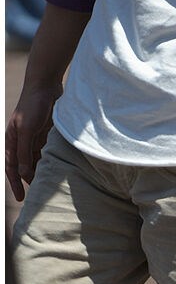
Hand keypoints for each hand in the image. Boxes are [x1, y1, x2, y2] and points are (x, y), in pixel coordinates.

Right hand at [5, 83, 60, 200]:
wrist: (46, 85)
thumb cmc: (33, 105)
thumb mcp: (27, 129)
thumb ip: (24, 151)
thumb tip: (23, 172)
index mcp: (11, 140)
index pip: (11, 167)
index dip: (15, 183)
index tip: (21, 198)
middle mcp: (21, 140)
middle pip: (23, 166)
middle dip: (28, 180)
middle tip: (37, 196)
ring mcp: (33, 136)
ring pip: (36, 160)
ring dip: (40, 171)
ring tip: (48, 186)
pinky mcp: (45, 132)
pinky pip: (46, 151)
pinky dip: (50, 161)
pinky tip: (57, 170)